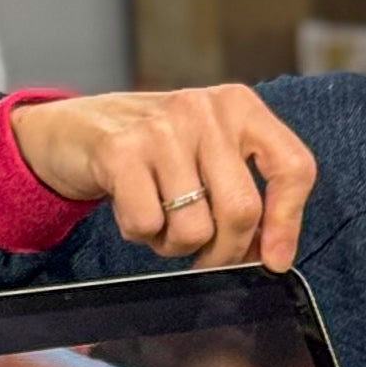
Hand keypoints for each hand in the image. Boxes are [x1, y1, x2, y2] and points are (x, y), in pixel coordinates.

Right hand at [12, 84, 315, 269]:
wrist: (72, 130)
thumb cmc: (153, 152)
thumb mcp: (209, 153)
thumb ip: (244, 189)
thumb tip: (271, 254)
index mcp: (240, 106)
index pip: (293, 167)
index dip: (288, 222)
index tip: (275, 260)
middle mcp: (204, 109)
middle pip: (242, 211)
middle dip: (225, 252)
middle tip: (207, 259)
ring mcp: (161, 129)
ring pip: (195, 228)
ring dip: (176, 245)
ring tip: (161, 221)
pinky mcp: (119, 151)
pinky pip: (148, 225)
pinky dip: (141, 234)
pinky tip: (132, 209)